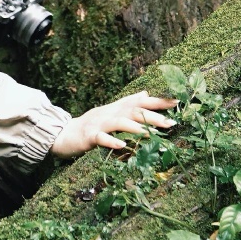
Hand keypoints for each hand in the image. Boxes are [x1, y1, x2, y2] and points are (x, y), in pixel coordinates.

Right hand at [49, 90, 176, 158]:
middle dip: (152, 116)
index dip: (158, 101)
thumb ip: (127, 104)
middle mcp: (109, 113)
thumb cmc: (91, 126)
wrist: (64, 134)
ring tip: (150, 133)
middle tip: (171, 122)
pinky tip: (122, 145)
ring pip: (119, 123)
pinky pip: (101, 138)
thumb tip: (145, 93)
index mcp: (117, 108)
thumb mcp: (111, 113)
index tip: (176, 102)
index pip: (140, 102)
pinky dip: (112, 141)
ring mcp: (99, 124)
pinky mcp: (88, 136)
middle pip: (133, 111)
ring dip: (136, 127)